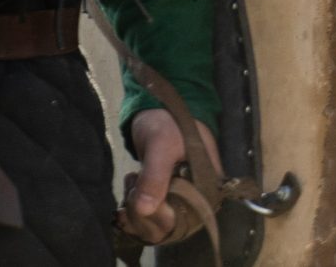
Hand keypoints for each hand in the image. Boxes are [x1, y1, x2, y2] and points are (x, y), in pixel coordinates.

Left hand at [120, 109, 220, 243]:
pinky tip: (128, 192)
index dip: (159, 216)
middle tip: (131, 187)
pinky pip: (149, 219)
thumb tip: (145, 210)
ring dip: (135, 214)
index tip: (139, 198)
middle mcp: (197, 198)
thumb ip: (155, 176)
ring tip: (132, 183)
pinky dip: (133, 214)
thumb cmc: (168, 122)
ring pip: (155, 226)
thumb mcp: (161, 145)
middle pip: (169, 227)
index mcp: (207, 186)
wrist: (158, 109)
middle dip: (142, 215)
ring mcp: (181, 199)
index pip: (185, 219)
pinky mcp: (166, 199)